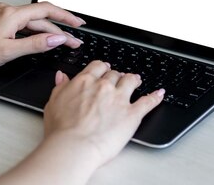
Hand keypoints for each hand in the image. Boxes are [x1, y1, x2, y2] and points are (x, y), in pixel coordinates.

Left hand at [0, 2, 84, 72]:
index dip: (66, 17)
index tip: (79, 24)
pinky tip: (37, 39)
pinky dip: (33, 31)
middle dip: (59, 29)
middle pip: (41, 17)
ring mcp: (1, 14)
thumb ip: (36, 44)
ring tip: (60, 41)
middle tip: (73, 41)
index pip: (47, 11)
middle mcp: (7, 10)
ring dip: (47, 30)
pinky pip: (21, 23)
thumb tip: (57, 38)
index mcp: (12, 14)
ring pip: (31, 21)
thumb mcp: (8, 51)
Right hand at [44, 61, 164, 164]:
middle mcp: (103, 87)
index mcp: (84, 82)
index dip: (102, 67)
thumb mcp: (53, 103)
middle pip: (114, 74)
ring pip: (131, 81)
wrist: (74, 146)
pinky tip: (159, 94)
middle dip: (117, 76)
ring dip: (134, 80)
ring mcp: (119, 99)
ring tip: (136, 80)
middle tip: (118, 79)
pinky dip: (155, 97)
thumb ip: (61, 87)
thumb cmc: (61, 130)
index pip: (97, 67)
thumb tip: (62, 77)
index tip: (103, 69)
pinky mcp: (132, 114)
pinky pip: (148, 102)